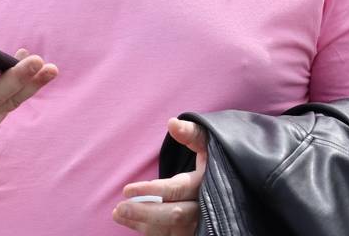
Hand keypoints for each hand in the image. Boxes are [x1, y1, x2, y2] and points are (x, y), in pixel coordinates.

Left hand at [112, 119, 208, 234]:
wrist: (230, 185)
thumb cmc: (212, 160)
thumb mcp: (208, 144)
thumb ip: (192, 133)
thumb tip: (172, 123)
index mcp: (207, 182)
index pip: (177, 190)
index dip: (152, 191)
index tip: (126, 189)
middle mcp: (205, 207)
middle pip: (173, 215)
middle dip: (144, 212)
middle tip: (119, 207)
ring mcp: (199, 224)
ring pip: (170, 229)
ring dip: (142, 223)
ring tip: (118, 214)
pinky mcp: (193, 233)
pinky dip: (148, 231)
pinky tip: (131, 222)